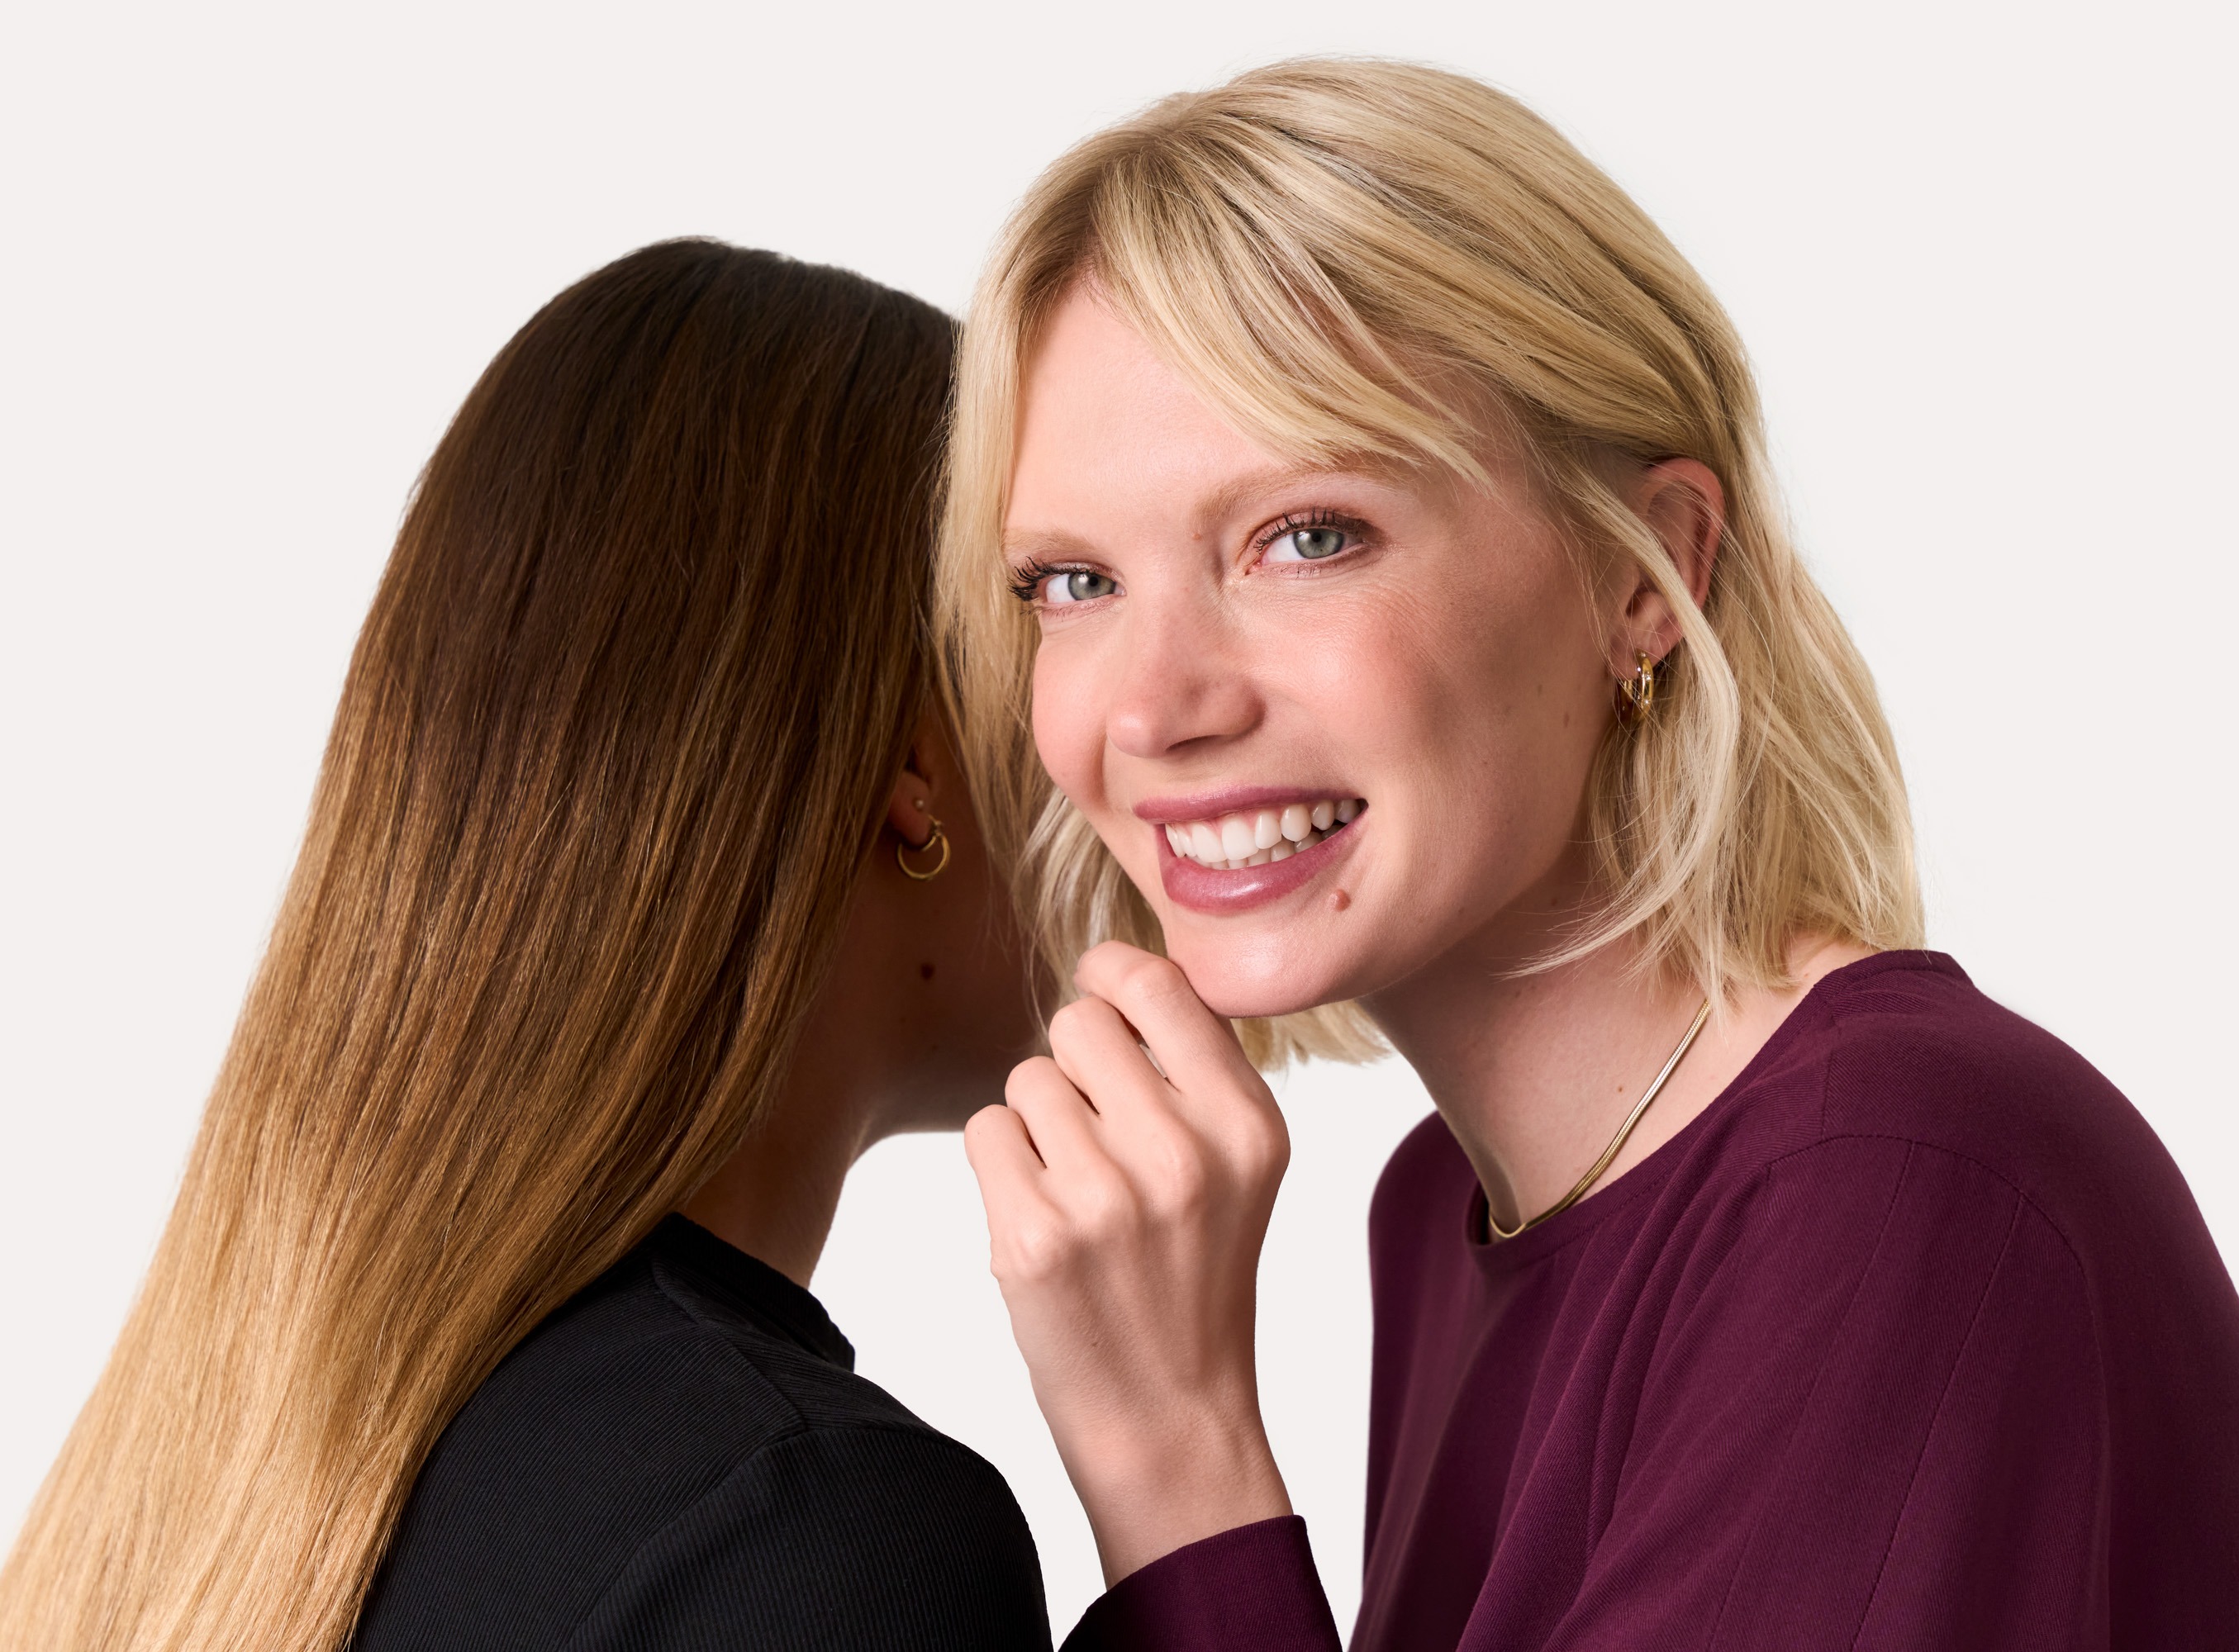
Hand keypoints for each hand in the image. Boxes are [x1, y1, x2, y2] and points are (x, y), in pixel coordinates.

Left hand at [964, 942, 1293, 1583]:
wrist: (1170, 1415)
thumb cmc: (1194, 1276)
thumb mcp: (1239, 1166)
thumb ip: (1196, 1067)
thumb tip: (1122, 972)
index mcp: (1247, 1125)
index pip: (1160, 983)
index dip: (1114, 977)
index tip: (1105, 997)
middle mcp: (1183, 1153)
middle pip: (1078, 1023)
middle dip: (1073, 1064)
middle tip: (1098, 1135)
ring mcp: (1104, 1196)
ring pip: (1026, 1079)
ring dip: (1037, 1124)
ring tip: (1078, 1192)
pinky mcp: (1031, 1236)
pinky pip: (985, 1130)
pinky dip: (1000, 1167)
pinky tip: (1042, 1218)